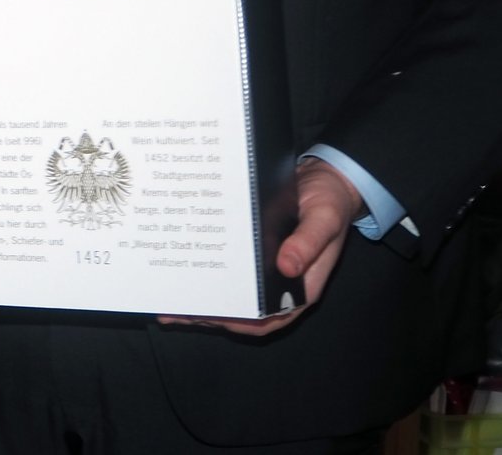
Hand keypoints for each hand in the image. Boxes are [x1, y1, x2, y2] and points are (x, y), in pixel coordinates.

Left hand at [160, 158, 360, 335]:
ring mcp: (265, 268)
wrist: (326, 178)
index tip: (209, 319)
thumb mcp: (324, 218)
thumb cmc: (330, 202)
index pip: (267, 318)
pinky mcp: (255, 251)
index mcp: (302, 287)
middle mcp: (280, 283)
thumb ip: (309, 242)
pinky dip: (208, 272)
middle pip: (242, 309)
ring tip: (171, 297)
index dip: (239, 323)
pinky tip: (184, 266)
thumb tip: (286, 266)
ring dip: (203, 297)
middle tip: (175, 311)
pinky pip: (230, 268)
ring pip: (232, 292)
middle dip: (209, 314)